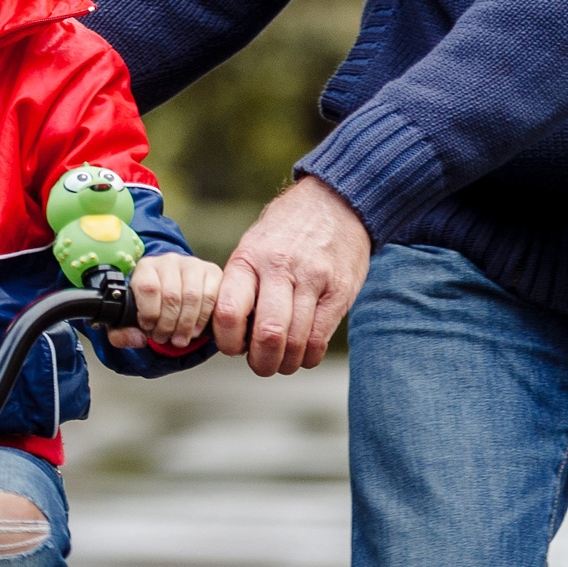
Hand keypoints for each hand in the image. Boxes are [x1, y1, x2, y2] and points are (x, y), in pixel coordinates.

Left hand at [109, 252, 221, 351]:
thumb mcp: (130, 314)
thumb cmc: (150, 303)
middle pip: (171, 296)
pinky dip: (202, 319)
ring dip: (185, 325)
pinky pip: (210, 297)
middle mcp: (169, 260)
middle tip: (163, 339)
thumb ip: (123, 330)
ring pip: (192, 297)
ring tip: (179, 339)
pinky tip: (194, 330)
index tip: (148, 328)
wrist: (173, 290)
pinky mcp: (211, 272)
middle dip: (167, 325)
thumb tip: (137, 339)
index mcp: (146, 267)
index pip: (148, 287)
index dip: (149, 313)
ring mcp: (192, 264)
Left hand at [214, 175, 371, 374]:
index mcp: (249, 258)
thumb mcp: (252, 246)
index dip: (227, 342)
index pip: (228, 311)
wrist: (335, 202)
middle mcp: (279, 267)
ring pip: (296, 341)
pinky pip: (321, 338)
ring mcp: (313, 279)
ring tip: (282, 361)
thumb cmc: (285, 233)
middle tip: (260, 364)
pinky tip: (304, 352)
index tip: (233, 347)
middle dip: (261, 362)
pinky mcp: (340, 291)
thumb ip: (241, 285)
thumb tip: (228, 332)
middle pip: (268, 334)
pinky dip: (309, 356)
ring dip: (286, 363)